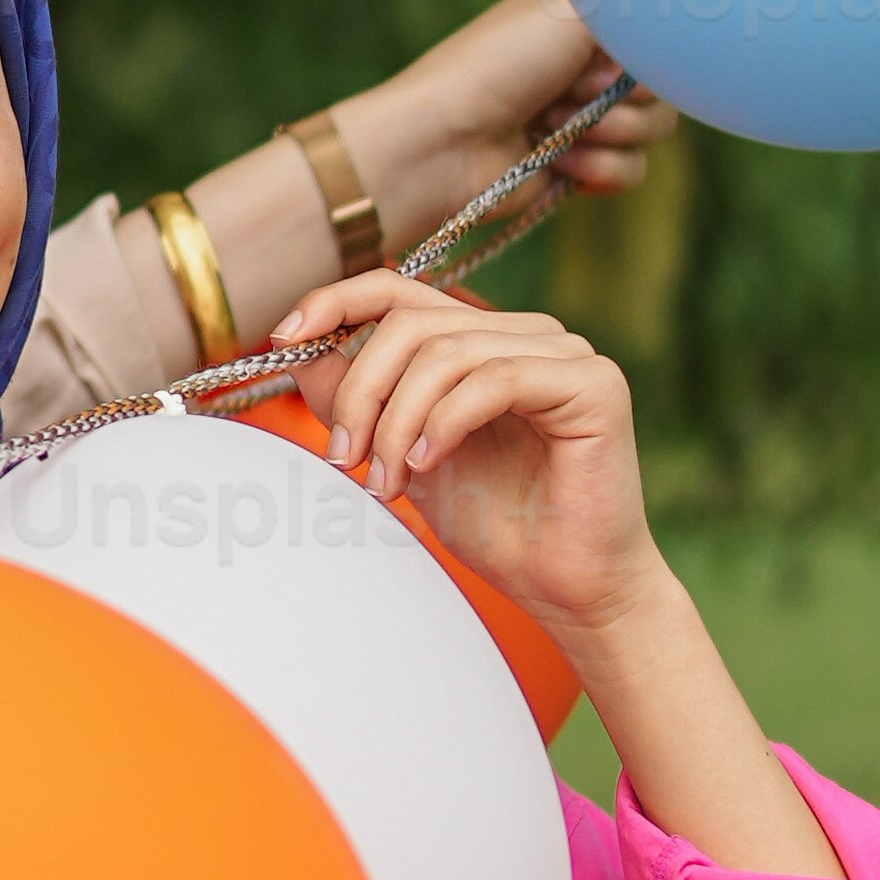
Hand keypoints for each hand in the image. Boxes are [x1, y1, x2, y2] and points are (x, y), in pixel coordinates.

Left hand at [257, 271, 664, 654]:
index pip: (400, 290)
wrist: (564, 588)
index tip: (285, 338)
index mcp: (485, 338)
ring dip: (397, 421)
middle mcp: (527, 333)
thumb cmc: (495, 523)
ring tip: (387, 482)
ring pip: (445, 353)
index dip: (336, 302)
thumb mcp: (403, 453)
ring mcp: (565, 353)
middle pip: (411, 324)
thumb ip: (360, 399)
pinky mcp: (594, 384)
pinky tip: (428, 465)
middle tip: (345, 460)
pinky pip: (494, 379)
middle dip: (361, 392)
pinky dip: (445, 422)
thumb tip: (302, 351)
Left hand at [358, 0, 674, 241]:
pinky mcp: (580, 166)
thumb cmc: (498, 65)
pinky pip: (632, 170)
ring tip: (554, 129)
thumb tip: (674, 18)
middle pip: (661, 80)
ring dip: (609, 132)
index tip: (602, 51)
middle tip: (568, 92)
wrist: (445, 144)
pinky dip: (601, 169)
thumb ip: (634, 7)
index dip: (638, 47)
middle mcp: (585, 62)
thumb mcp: (568, 11)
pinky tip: (562, 164)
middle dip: (620, 94)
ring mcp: (583, 116)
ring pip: (654, 128)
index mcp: (581, 15)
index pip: (651, 29)